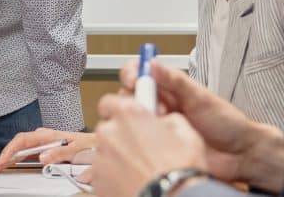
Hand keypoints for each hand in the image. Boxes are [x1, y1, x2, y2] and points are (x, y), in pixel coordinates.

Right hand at [0, 128, 94, 173]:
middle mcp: (43, 138)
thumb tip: (42, 156)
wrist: (96, 146)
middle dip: (3, 156)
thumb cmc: (88, 145)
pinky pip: (26, 155)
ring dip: (7, 159)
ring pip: (20, 151)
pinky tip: (9, 165)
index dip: (11, 149)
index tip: (3, 159)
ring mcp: (42, 145)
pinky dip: (15, 160)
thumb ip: (59, 152)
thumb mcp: (75, 149)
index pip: (23, 140)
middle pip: (18, 146)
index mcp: (48, 135)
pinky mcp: (44, 151)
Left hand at [90, 95, 208, 196]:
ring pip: (106, 153)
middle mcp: (109, 133)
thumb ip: (166, 119)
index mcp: (127, 114)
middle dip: (122, 136)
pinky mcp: (98, 182)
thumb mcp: (185, 131)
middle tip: (142, 148)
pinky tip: (135, 181)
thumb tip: (164, 121)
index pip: (109, 101)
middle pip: (108, 129)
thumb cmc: (180, 169)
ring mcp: (101, 159)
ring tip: (142, 169)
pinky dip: (116, 177)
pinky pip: (104, 175)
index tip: (128, 117)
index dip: (120, 110)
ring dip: (119, 158)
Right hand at [119, 60, 283, 191]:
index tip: (135, 79)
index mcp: (169, 88)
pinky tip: (160, 143)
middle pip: (129, 96)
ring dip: (141, 120)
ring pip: (131, 118)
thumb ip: (176, 81)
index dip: (132, 74)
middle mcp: (159, 104)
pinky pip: (139, 140)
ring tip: (162, 127)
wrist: (239, 154)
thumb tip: (153, 64)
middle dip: (137, 101)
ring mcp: (157, 126)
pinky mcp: (157, 146)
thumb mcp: (201, 97)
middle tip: (157, 109)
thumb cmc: (226, 123)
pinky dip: (143, 139)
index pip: (139, 73)